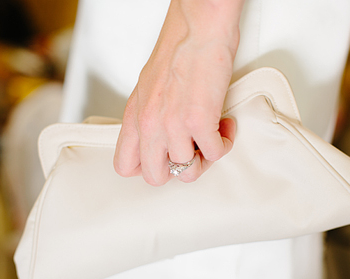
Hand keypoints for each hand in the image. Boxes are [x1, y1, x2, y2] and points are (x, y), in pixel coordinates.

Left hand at [113, 0, 241, 185]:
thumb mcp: (148, 88)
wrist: (197, 30)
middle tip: (192, 151)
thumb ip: (149, 115)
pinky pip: (215, 153)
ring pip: (189, 170)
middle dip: (178, 169)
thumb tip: (158, 136)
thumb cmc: (178, 50)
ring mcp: (173, 126)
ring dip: (205, 156)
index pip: (125, 166)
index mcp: (134, 117)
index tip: (165, 157)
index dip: (147, 168)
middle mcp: (149, 125)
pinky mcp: (199, 121)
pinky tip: (224, 125)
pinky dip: (224, 143)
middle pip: (156, 176)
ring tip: (211, 133)